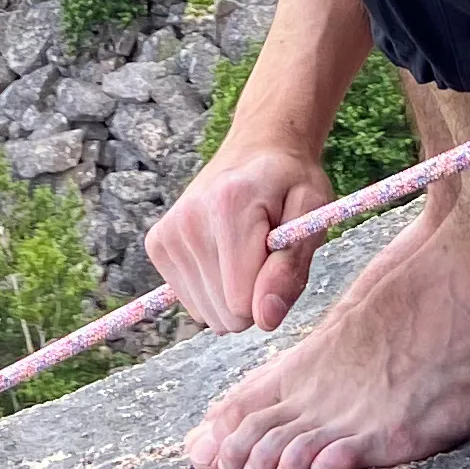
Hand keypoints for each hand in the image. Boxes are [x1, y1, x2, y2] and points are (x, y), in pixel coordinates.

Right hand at [149, 138, 332, 332]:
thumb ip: (291, 269)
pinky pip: (191, 301)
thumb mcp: (311, 216)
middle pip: (223, 314)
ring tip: (246, 252)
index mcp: (229, 208)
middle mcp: (188, 221)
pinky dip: (212, 287)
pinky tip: (224, 253)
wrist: (258, 148)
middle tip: (265, 255)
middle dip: (252, 298)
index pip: (241, 304)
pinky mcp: (158, 244)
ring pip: (206, 313)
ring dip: (232, 293)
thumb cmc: (292, 182)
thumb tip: (265, 320)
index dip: (270, 295)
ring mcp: (168, 233)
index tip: (280, 262)